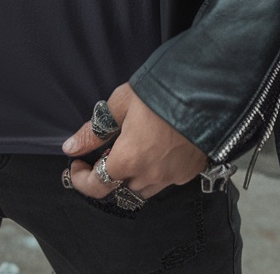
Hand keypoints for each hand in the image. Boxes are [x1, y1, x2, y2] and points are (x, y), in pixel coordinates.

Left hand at [62, 83, 206, 200]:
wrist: (208, 91)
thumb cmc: (161, 92)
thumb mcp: (121, 103)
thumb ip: (95, 130)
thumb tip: (71, 147)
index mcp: (129, 160)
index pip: (97, 186)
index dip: (81, 179)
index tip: (76, 164)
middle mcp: (150, 176)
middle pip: (121, 187)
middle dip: (110, 172)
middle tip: (108, 148)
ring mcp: (172, 177)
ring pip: (144, 187)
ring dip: (134, 174)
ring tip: (134, 146)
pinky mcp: (190, 173)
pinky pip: (166, 179)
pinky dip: (156, 169)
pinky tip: (158, 146)